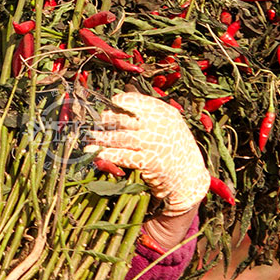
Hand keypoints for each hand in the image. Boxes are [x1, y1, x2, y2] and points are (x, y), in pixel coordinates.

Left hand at [85, 91, 209, 217]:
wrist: (190, 179)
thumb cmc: (174, 150)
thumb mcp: (168, 127)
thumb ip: (147, 117)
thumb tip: (115, 106)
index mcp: (164, 113)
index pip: (134, 100)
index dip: (115, 103)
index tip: (104, 107)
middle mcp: (160, 125)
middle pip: (123, 118)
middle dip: (104, 120)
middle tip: (90, 123)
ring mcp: (155, 144)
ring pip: (120, 137)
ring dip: (101, 138)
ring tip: (88, 138)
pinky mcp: (150, 162)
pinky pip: (123, 156)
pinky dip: (107, 154)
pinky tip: (95, 153)